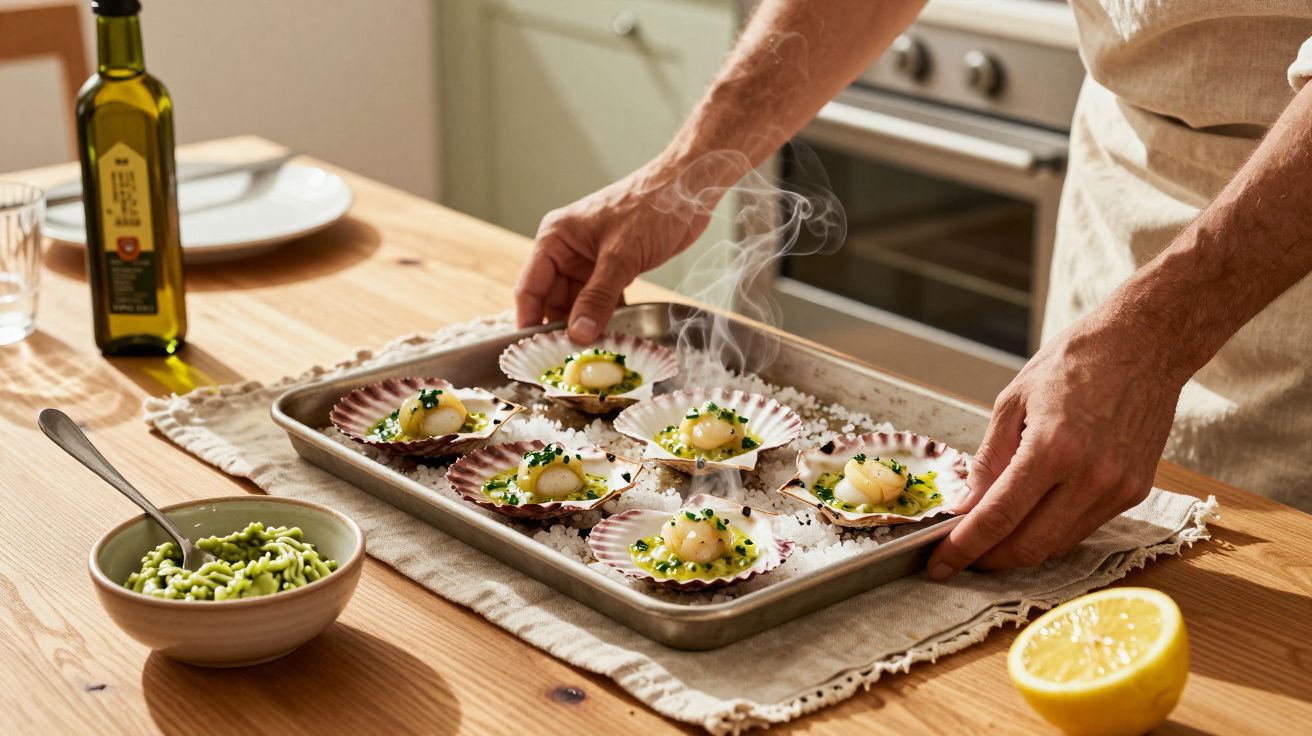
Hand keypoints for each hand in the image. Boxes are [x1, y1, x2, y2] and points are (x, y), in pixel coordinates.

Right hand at [514, 163, 715, 343]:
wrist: (689, 188)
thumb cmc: (652, 207)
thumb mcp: (621, 256)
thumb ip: (597, 298)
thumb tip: (578, 334)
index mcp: (556, 238)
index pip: (530, 287)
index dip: (529, 321)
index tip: (534, 354)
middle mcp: (567, 250)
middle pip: (554, 300)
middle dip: (562, 329)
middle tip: (568, 362)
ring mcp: (591, 259)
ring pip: (579, 303)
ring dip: (586, 326)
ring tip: (592, 355)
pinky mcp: (615, 266)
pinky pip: (602, 299)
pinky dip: (607, 317)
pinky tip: (614, 337)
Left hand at [926, 309, 1185, 579]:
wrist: (1145, 345)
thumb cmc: (1075, 362)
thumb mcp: (1014, 401)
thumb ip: (989, 460)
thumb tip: (967, 507)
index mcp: (1052, 449)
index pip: (998, 518)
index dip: (963, 548)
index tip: (939, 565)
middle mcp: (1089, 477)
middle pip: (1029, 547)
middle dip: (988, 560)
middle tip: (960, 556)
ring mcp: (1117, 489)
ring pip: (1057, 545)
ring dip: (1019, 550)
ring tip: (990, 538)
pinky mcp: (1135, 493)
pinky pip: (1082, 529)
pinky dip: (1050, 531)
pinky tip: (1031, 518)